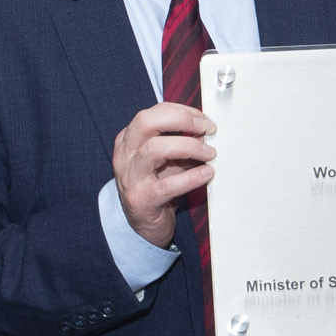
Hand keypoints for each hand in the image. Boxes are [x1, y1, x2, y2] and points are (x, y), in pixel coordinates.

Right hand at [110, 100, 214, 247]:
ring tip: (209, 153)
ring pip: (155, 149)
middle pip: (147, 122)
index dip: (181, 111)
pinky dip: (191, 177)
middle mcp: (125, 155)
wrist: (142, 224)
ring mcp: (131, 177)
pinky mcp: (141, 199)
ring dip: (188, 147)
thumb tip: (206, 130)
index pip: (153, 113)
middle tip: (207, 129)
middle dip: (182, 120)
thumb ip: (180, 142)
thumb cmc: (156, 185)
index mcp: (129, 139)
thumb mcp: (166, 159)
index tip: (204, 118)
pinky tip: (206, 173)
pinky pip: (168, 185)